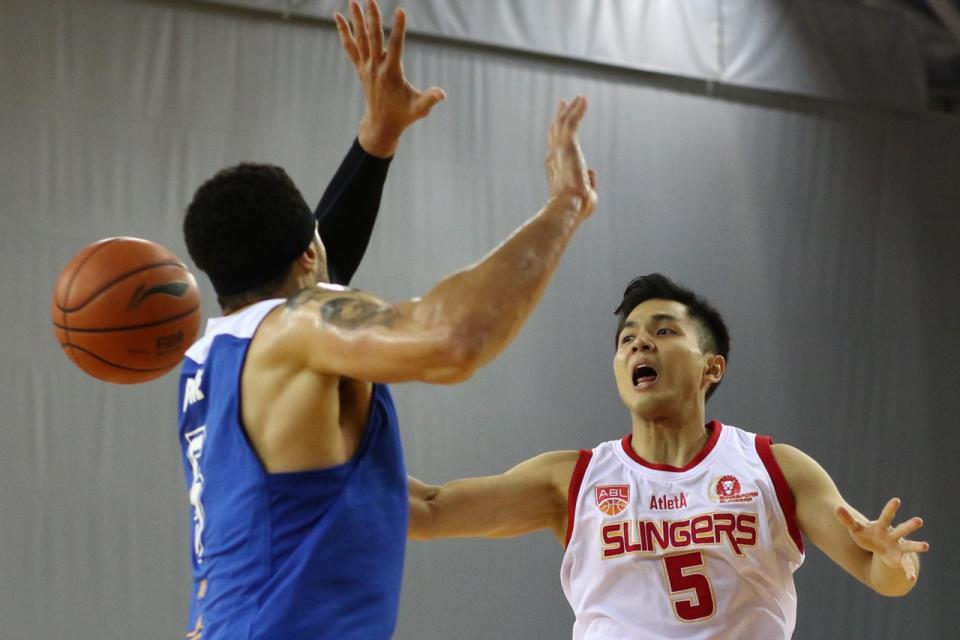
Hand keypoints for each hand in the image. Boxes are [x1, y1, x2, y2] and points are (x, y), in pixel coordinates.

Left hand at [335, 0, 445, 156]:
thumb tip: (442, 94)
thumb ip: (430, 99)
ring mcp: (366, 67)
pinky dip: (344, 32)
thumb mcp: (419, 109)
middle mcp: (376, 67)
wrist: (381, 125)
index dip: (399, 28)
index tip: (401, 10)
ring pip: (360, 39)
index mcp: (391, 73)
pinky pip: (350, 47)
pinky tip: (338, 17)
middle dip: (372, 17)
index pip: (396, 46)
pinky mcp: (361, 68)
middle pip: (373, 37)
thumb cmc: (404, 115)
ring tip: (353, 0)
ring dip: (356, 19)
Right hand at [545, 96, 596, 219]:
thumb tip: (591, 173)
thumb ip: (588, 182)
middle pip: (556, 131)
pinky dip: (578, 110)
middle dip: (560, 116)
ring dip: (571, 109)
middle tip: (564, 103)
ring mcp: (560, 150)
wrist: (569, 207)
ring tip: (579, 98)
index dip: (558, 134)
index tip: (561, 125)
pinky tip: (583, 100)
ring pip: (564, 123)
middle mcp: (554, 156)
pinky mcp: (568, 145)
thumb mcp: (585, 194)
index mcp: (555, 168)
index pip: (556, 146)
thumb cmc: (577, 208)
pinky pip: (572, 122)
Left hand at [836, 498, 928, 580]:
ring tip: (926, 546)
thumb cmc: (867, 535)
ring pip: (909, 546)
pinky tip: (910, 577)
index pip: (886, 516)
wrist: (877, 548)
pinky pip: (905, 566)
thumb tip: (837, 507)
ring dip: (917, 545)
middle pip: (902, 529)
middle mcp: (893, 535)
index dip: (891, 508)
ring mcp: (898, 547)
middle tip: (919, 520)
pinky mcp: (899, 559)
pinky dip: (908, 571)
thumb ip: (847, 519)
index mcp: (882, 526)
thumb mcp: (856, 528)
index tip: (897, 500)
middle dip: (910, 525)